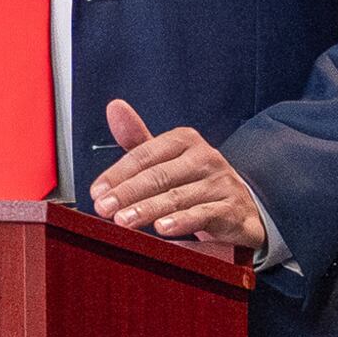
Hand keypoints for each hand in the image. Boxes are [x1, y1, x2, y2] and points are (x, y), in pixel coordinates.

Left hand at [90, 100, 266, 259]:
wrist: (240, 208)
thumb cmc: (195, 182)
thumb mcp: (167, 160)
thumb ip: (138, 141)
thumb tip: (114, 107)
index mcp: (185, 141)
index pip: (145, 154)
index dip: (118, 173)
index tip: (97, 191)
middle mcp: (205, 158)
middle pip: (160, 175)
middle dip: (128, 193)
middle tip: (104, 208)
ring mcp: (221, 184)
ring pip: (178, 196)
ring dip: (148, 209)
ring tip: (124, 220)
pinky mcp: (232, 209)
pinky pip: (204, 215)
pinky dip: (182, 222)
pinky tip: (162, 228)